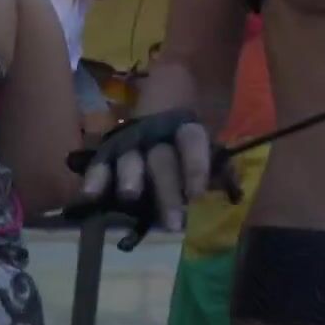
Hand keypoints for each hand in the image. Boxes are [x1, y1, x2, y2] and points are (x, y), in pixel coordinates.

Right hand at [64, 110, 237, 249]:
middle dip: (167, 191)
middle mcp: (156, 135)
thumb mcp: (206, 146)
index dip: (195, 169)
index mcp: (185, 130)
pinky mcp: (106, 149)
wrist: (156, 100)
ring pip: (130, 158)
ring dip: (130, 178)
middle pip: (161, 160)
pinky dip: (94, 179)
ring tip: (130, 197)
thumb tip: (234, 195)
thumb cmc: (185, 141)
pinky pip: (99, 163)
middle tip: (172, 223)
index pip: (192, 145)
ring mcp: (129, 141)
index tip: (197, 196)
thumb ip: (219, 171)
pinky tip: (89, 197)